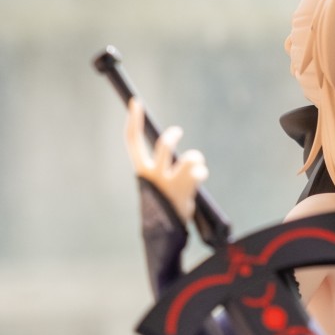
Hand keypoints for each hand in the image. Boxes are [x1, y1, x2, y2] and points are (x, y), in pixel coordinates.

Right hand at [125, 99, 207, 222]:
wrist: (165, 231)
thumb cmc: (163, 202)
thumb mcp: (158, 182)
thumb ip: (163, 164)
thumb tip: (171, 141)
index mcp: (142, 172)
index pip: (132, 142)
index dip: (133, 120)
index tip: (136, 102)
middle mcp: (153, 176)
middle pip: (164, 145)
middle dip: (173, 136)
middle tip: (178, 132)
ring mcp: (169, 183)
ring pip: (189, 158)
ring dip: (195, 159)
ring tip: (195, 166)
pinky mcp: (186, 190)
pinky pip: (199, 171)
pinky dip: (201, 171)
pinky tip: (199, 178)